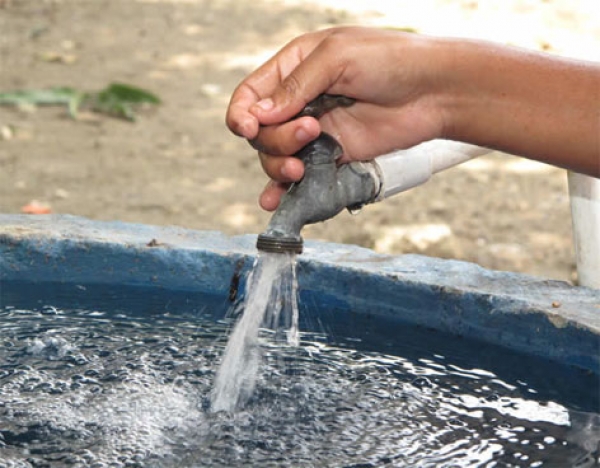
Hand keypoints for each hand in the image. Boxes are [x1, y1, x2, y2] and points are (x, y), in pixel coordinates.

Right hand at [225, 27, 445, 209]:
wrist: (434, 91)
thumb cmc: (390, 59)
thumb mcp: (337, 57)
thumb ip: (295, 87)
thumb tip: (258, 116)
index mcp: (294, 68)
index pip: (250, 94)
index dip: (242, 114)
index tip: (249, 129)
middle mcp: (300, 102)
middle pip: (262, 132)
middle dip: (276, 139)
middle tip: (310, 132)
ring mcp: (316, 132)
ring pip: (276, 157)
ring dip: (280, 165)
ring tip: (303, 166)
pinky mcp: (333, 156)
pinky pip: (301, 176)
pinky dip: (285, 191)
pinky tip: (275, 201)